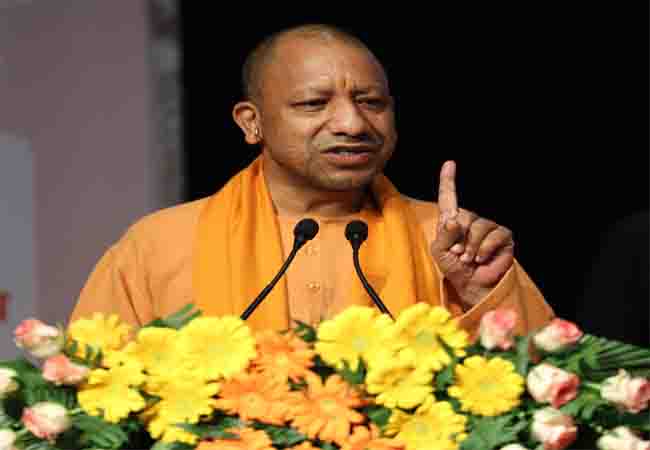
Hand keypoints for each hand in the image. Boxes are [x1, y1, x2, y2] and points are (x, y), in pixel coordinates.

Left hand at [430, 161, 514, 305]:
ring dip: (470, 246)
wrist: (473, 286)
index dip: (448, 180)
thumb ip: (443, 235)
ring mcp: (488, 227)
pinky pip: (493, 235)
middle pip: (463, 216)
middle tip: (458, 255)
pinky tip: (481, 259)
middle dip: (458, 238)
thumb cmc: (455, 269)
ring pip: (478, 226)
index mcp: (452, 221)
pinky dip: (484, 248)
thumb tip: (454, 219)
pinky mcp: (503, 237)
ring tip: (468, 259)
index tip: (449, 164)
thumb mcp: (440, 252)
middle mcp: (471, 221)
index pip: (449, 197)